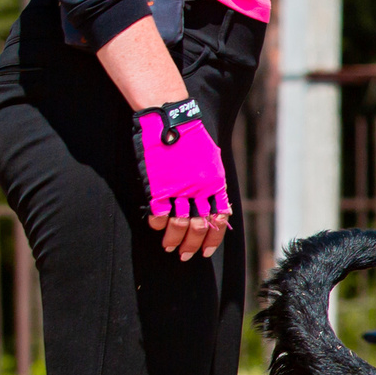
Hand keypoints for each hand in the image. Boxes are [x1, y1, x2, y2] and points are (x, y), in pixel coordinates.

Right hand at [132, 99, 232, 261]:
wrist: (171, 119)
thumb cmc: (190, 138)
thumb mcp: (210, 161)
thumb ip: (211, 184)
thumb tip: (212, 205)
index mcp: (216, 184)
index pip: (219, 220)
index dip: (213, 239)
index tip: (206, 252)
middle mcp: (200, 190)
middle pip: (199, 227)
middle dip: (192, 246)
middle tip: (185, 256)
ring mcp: (179, 189)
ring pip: (179, 225)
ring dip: (173, 240)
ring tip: (169, 247)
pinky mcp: (158, 186)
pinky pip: (158, 213)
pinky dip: (157, 223)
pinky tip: (156, 227)